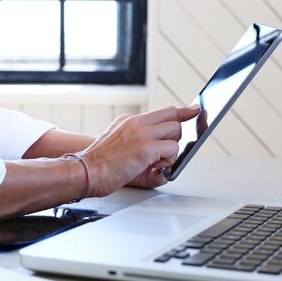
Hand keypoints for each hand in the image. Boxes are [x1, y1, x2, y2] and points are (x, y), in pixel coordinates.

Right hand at [80, 104, 199, 196]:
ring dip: (171, 148)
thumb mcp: (122, 149)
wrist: (86, 171)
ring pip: (175, 130)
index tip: (194, 109)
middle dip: (175, 133)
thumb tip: (161, 164)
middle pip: (173, 116)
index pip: (162, 111)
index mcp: (129, 121)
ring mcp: (141, 133)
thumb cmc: (101, 165)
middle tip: (164, 150)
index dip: (182, 111)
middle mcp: (136, 123)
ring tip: (154, 161)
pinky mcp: (145, 147)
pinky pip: (172, 148)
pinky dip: (169, 159)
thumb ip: (142, 148)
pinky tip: (154, 166)